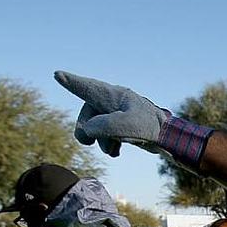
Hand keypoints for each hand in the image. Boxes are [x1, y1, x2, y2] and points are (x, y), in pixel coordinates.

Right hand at [54, 71, 212, 166]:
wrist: (169, 138)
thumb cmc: (150, 127)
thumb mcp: (125, 125)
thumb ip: (101, 126)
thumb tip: (88, 131)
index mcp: (112, 95)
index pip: (86, 88)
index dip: (71, 82)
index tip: (57, 74)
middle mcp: (112, 103)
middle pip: (86, 115)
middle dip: (86, 130)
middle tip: (88, 141)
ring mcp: (117, 115)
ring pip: (96, 129)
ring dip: (101, 141)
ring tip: (114, 148)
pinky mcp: (123, 128)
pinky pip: (107, 136)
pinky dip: (109, 145)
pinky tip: (117, 152)